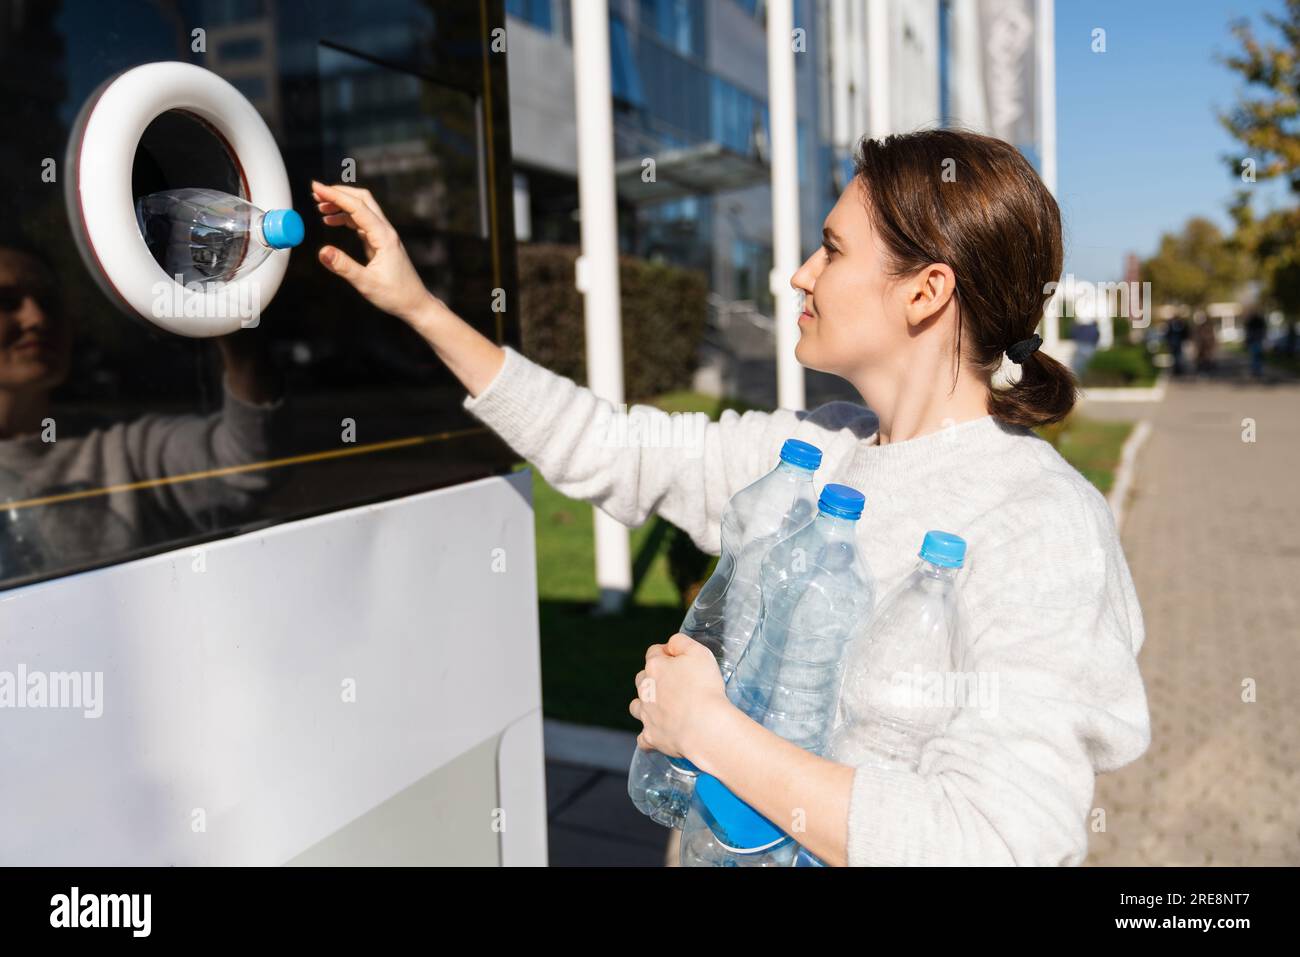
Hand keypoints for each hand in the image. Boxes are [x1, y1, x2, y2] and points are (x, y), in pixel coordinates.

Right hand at [311, 181, 439, 324]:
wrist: (415, 304)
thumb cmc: (396, 295)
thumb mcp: (366, 283)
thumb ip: (343, 267)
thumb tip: (322, 252)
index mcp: (383, 237)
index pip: (357, 207)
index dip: (335, 195)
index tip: (316, 187)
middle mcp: (385, 232)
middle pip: (363, 200)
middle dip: (339, 193)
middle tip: (316, 193)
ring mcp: (384, 236)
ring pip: (362, 209)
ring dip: (341, 204)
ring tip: (319, 207)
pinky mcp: (381, 242)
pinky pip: (362, 222)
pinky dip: (346, 217)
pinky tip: (332, 221)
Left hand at [628, 633, 727, 759]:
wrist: (705, 726)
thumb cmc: (705, 688)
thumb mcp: (699, 653)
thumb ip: (681, 642)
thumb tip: (670, 644)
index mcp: (656, 667)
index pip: (654, 653)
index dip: (666, 653)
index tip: (678, 659)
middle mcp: (646, 690)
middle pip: (642, 678)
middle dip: (655, 679)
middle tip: (675, 684)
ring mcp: (647, 715)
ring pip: (637, 706)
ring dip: (646, 705)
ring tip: (664, 708)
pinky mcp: (651, 736)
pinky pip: (644, 738)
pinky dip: (650, 736)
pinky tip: (660, 734)